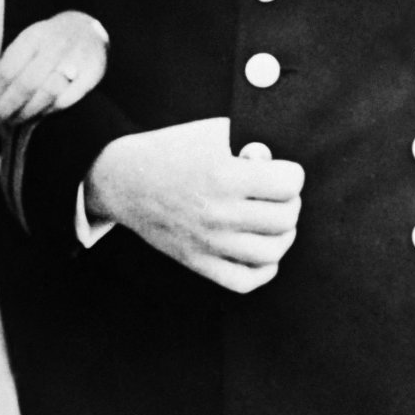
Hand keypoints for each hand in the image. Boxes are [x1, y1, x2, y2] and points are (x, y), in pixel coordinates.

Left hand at [0, 10, 107, 125]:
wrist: (87, 29)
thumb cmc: (48, 41)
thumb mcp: (28, 41)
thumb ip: (11, 63)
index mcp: (33, 37)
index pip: (7, 69)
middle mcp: (55, 46)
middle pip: (25, 85)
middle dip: (4, 108)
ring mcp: (75, 60)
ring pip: (46, 94)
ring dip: (25, 112)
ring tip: (10, 121)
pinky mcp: (92, 74)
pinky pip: (66, 100)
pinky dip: (49, 111)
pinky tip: (36, 116)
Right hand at [84, 117, 303, 292]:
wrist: (123, 179)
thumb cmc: (170, 150)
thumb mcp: (211, 134)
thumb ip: (249, 147)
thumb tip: (275, 164)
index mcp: (223, 176)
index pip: (289, 184)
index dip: (291, 173)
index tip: (280, 170)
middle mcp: (219, 213)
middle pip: (286, 217)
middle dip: (289, 201)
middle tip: (277, 193)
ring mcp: (208, 242)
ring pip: (272, 251)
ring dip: (282, 234)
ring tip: (273, 220)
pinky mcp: (198, 262)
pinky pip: (246, 281)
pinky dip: (264, 268)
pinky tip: (262, 250)